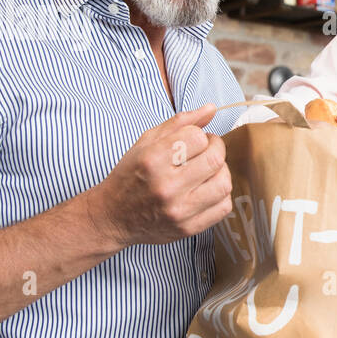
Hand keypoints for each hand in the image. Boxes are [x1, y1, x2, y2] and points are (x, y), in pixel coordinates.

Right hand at [91, 103, 232, 246]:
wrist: (112, 218)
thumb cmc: (130, 176)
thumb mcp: (146, 143)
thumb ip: (180, 123)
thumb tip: (211, 109)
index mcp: (153, 161)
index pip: (197, 137)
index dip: (201, 135)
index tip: (196, 140)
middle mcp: (166, 186)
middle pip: (215, 160)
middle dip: (217, 149)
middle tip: (209, 150)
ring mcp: (179, 211)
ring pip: (224, 184)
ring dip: (222, 172)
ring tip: (209, 171)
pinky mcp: (188, 228)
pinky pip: (223, 207)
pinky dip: (221, 195)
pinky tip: (207, 190)